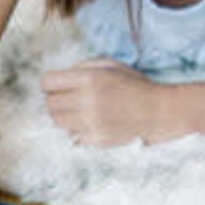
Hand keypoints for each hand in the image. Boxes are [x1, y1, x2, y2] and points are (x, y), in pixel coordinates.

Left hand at [41, 58, 195, 145]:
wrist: (156, 110)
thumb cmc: (133, 84)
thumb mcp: (110, 65)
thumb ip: (83, 66)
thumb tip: (59, 77)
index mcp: (90, 79)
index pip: (48, 82)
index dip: (50, 82)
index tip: (56, 84)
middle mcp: (87, 101)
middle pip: (50, 103)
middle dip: (54, 98)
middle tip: (66, 97)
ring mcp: (91, 123)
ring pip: (57, 121)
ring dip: (62, 114)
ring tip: (76, 109)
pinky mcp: (96, 139)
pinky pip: (72, 135)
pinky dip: (76, 129)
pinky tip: (89, 121)